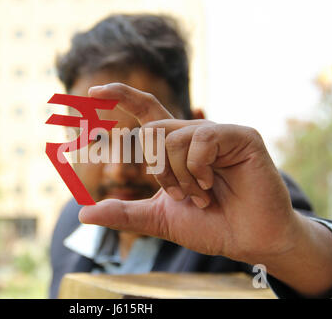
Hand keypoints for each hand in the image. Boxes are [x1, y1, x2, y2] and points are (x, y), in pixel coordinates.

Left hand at [79, 83, 298, 263]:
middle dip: (156, 171)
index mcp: (175, 147)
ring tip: (202, 196)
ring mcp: (217, 133)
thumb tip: (84, 214)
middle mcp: (193, 134)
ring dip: (178, 177)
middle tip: (181, 196)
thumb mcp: (158, 217)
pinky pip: (199, 140)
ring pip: (170, 138)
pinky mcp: (240, 136)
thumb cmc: (209, 226)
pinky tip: (213, 186)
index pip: (145, 111)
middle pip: (150, 130)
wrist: (248, 240)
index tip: (94, 91)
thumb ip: (123, 213)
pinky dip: (197, 170)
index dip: (120, 96)